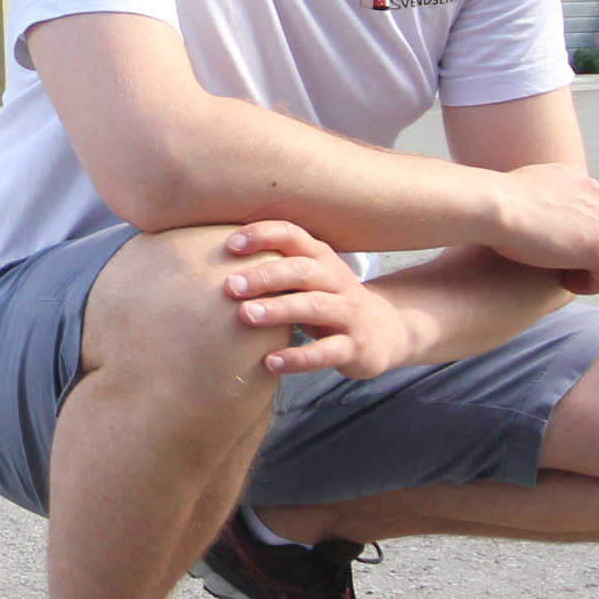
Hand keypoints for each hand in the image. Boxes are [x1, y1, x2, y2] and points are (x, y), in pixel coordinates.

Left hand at [216, 221, 413, 379]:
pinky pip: (326, 351)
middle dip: (264, 275)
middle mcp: (336, 280)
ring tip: (245, 316)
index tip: (230, 245)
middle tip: (229, 286)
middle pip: (301, 270)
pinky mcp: (355, 346)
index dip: (263, 235)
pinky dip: (298, 358)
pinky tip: (271, 363)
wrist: (386, 330)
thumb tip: (211, 261)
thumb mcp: (308, 278)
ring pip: (314, 306)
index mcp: (321, 258)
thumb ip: (273, 267)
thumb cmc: (329, 300)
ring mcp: (348, 313)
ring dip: (278, 310)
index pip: (292, 235)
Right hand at [486, 162, 598, 294]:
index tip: (561, 247)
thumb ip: (538, 193)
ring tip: (568, 277)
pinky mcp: (596, 246)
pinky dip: (593, 284)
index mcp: (578, 177)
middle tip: (568, 266)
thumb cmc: (491, 201)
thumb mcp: (521, 185)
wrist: (491, 206)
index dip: (584, 232)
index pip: (598, 208)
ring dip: (597, 268)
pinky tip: (566, 284)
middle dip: (596, 250)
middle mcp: (595, 194)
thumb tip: (532, 206)